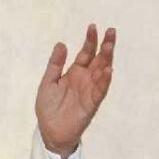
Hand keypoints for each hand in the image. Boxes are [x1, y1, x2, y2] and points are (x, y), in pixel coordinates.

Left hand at [36, 24, 115, 157]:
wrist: (50, 131)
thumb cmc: (49, 107)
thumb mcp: (48, 82)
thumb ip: (55, 64)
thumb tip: (61, 43)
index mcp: (75, 73)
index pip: (86, 53)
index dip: (90, 41)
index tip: (93, 26)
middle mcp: (85, 79)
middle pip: (98, 59)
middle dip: (105, 46)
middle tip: (111, 31)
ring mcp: (90, 91)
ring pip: (102, 72)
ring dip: (107, 60)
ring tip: (110, 46)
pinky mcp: (92, 104)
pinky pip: (100, 91)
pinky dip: (104, 81)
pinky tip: (108, 70)